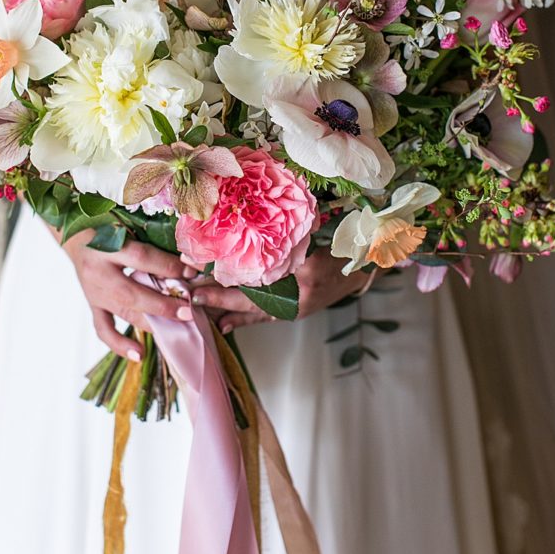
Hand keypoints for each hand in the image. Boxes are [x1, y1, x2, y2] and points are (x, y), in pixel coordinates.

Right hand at [54, 225, 197, 360]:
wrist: (77, 236)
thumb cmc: (109, 227)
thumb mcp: (127, 226)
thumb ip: (151, 242)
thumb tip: (187, 260)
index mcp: (107, 246)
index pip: (142, 259)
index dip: (169, 267)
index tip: (193, 272)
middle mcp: (98, 272)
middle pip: (132, 293)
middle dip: (163, 305)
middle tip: (188, 311)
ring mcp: (93, 292)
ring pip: (123, 313)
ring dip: (152, 323)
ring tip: (177, 330)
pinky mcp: (92, 305)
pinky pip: (104, 329)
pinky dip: (120, 344)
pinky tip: (139, 354)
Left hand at [189, 247, 366, 333]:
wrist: (365, 266)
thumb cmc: (341, 244)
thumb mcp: (315, 235)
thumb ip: (286, 237)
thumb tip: (243, 228)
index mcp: (304, 273)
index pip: (255, 275)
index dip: (224, 273)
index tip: (198, 268)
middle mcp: (299, 295)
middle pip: (249, 297)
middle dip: (217, 296)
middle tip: (189, 293)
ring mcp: (297, 307)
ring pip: (254, 310)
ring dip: (225, 310)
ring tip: (198, 309)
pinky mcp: (296, 312)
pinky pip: (265, 317)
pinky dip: (244, 321)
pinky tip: (224, 326)